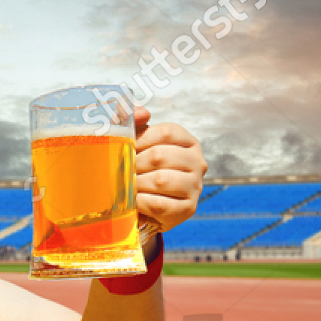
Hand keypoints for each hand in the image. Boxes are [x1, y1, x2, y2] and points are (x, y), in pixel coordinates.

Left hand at [132, 105, 206, 231]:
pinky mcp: (188, 209)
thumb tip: (142, 112)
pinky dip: (141, 202)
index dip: (140, 140)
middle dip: (135, 164)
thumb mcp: (135, 143)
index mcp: (187, 141)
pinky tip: (135, 201)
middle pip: (160, 155)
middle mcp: (197, 162)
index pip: (165, 132)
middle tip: (123, 171)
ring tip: (128, 186)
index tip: (127, 149)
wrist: (146, 207)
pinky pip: (160, 204)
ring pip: (161, 180)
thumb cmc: (141, 170)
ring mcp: (195, 186)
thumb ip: (132, 120)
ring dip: (137, 184)